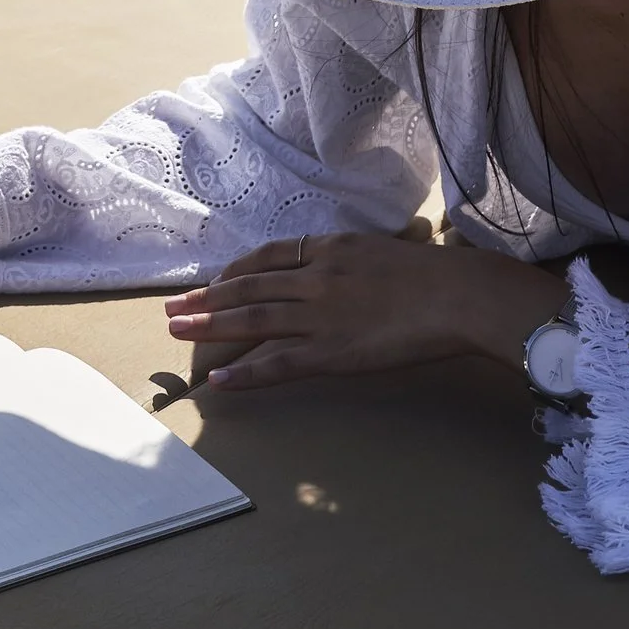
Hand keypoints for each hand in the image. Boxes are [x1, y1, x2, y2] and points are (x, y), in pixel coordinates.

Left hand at [163, 231, 567, 390]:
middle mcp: (316, 277)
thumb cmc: (435, 273)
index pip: (266, 257)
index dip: (233, 271)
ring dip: (210, 326)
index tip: (210, 282)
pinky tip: (219, 381)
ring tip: (177, 332)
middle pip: (247, 286)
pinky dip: (245, 373)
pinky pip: (278, 364)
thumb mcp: (385, 250)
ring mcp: (320, 315)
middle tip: (172, 307)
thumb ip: (356, 260)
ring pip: (252, 320)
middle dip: (207, 298)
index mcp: (330, 248)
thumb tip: (346, 267)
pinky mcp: (331, 353)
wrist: (456, 294)